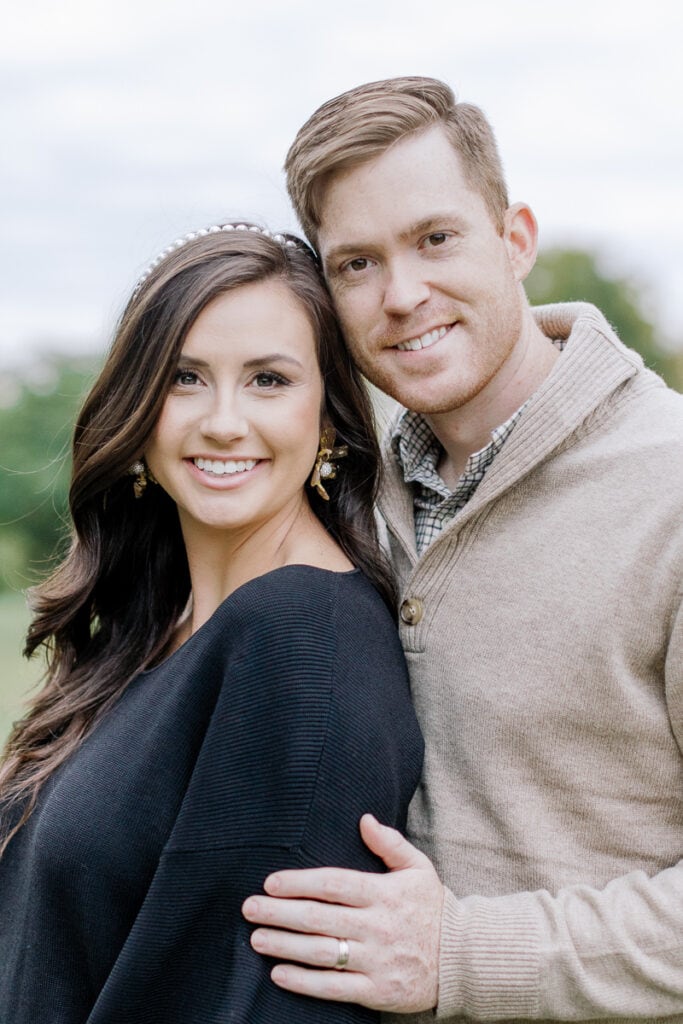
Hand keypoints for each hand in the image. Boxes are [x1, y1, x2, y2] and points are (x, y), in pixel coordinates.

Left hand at [242, 814, 443, 1012]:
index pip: (334, 884)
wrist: (463, 958)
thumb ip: (390, 843)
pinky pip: (334, 988)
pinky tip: (279, 974)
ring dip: (285, 945)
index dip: (299, 882)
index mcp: (384, 894)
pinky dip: (304, 982)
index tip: (270, 882)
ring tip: (257, 938)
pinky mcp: (377, 991)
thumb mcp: (419, 868)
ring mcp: (377, 960)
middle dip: (279, 912)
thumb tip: (364, 819)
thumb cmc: (433, 908)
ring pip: (322, 953)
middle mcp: (377, 926)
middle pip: (319, 918)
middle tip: (249, 907)